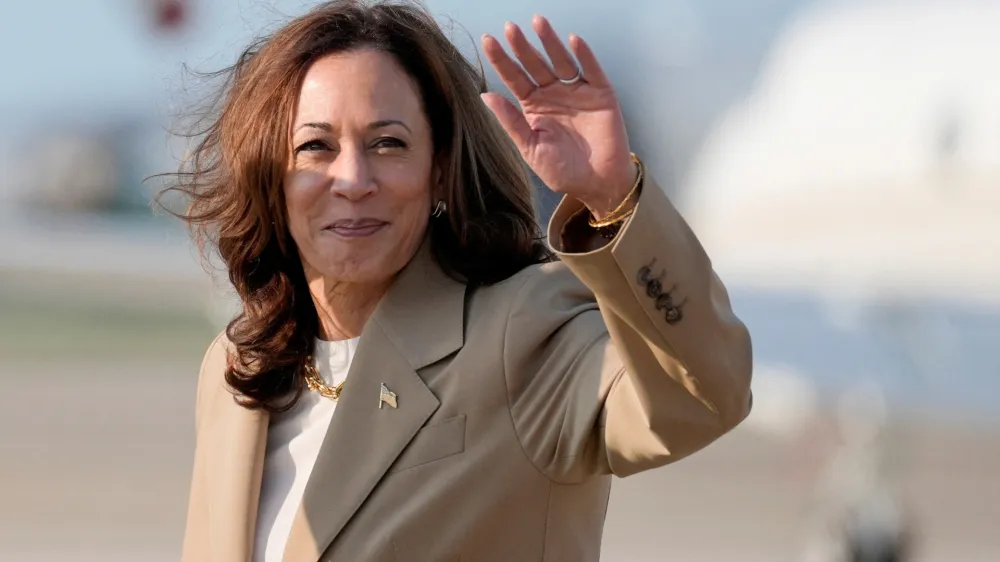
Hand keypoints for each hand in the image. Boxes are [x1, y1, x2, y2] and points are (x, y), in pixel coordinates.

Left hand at [481, 16, 636, 219]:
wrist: (597, 184)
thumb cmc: (563, 171)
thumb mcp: (531, 148)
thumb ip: (511, 122)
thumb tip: (486, 96)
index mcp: (533, 106)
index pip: (515, 78)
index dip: (502, 60)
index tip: (488, 41)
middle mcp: (553, 94)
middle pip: (535, 65)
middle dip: (522, 47)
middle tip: (510, 28)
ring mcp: (577, 92)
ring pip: (561, 61)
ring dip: (550, 41)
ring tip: (538, 23)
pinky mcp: (600, 94)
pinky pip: (591, 70)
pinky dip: (584, 55)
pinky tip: (573, 41)